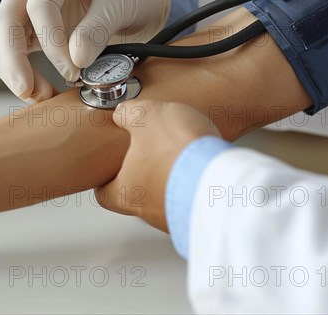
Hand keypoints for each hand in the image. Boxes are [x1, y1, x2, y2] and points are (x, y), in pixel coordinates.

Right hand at [0, 0, 169, 102]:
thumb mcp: (119, 5)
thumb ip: (97, 30)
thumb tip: (75, 60)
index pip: (39, 5)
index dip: (52, 42)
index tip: (73, 70)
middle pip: (7, 18)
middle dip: (13, 58)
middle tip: (26, 89)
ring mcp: (29, 5)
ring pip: (4, 38)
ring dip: (15, 70)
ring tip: (39, 96)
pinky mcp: (31, 29)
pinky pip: (14, 52)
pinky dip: (22, 73)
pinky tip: (41, 91)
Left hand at [96, 100, 220, 230]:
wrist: (224, 176)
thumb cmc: (179, 153)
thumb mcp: (145, 116)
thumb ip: (128, 113)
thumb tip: (123, 113)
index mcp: (126, 191)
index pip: (103, 194)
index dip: (105, 178)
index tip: (109, 165)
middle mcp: (149, 210)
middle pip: (137, 194)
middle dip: (142, 172)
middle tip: (149, 151)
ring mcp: (176, 214)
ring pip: (166, 194)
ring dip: (171, 176)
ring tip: (181, 152)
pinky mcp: (202, 213)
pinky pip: (192, 195)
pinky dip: (194, 181)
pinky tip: (202, 162)